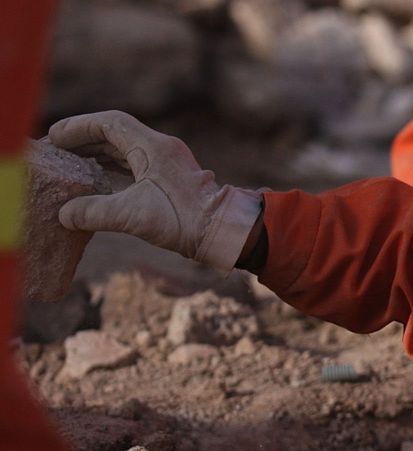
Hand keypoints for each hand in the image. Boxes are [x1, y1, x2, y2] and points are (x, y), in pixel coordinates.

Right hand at [48, 110, 261, 271]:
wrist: (224, 232)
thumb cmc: (184, 220)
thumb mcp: (132, 215)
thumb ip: (93, 212)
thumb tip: (65, 214)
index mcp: (153, 146)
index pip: (109, 123)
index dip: (78, 127)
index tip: (55, 137)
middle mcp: (161, 148)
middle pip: (115, 134)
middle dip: (83, 140)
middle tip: (55, 151)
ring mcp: (168, 163)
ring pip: (125, 150)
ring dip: (98, 154)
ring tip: (70, 164)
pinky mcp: (172, 179)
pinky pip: (136, 165)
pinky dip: (114, 169)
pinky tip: (98, 180)